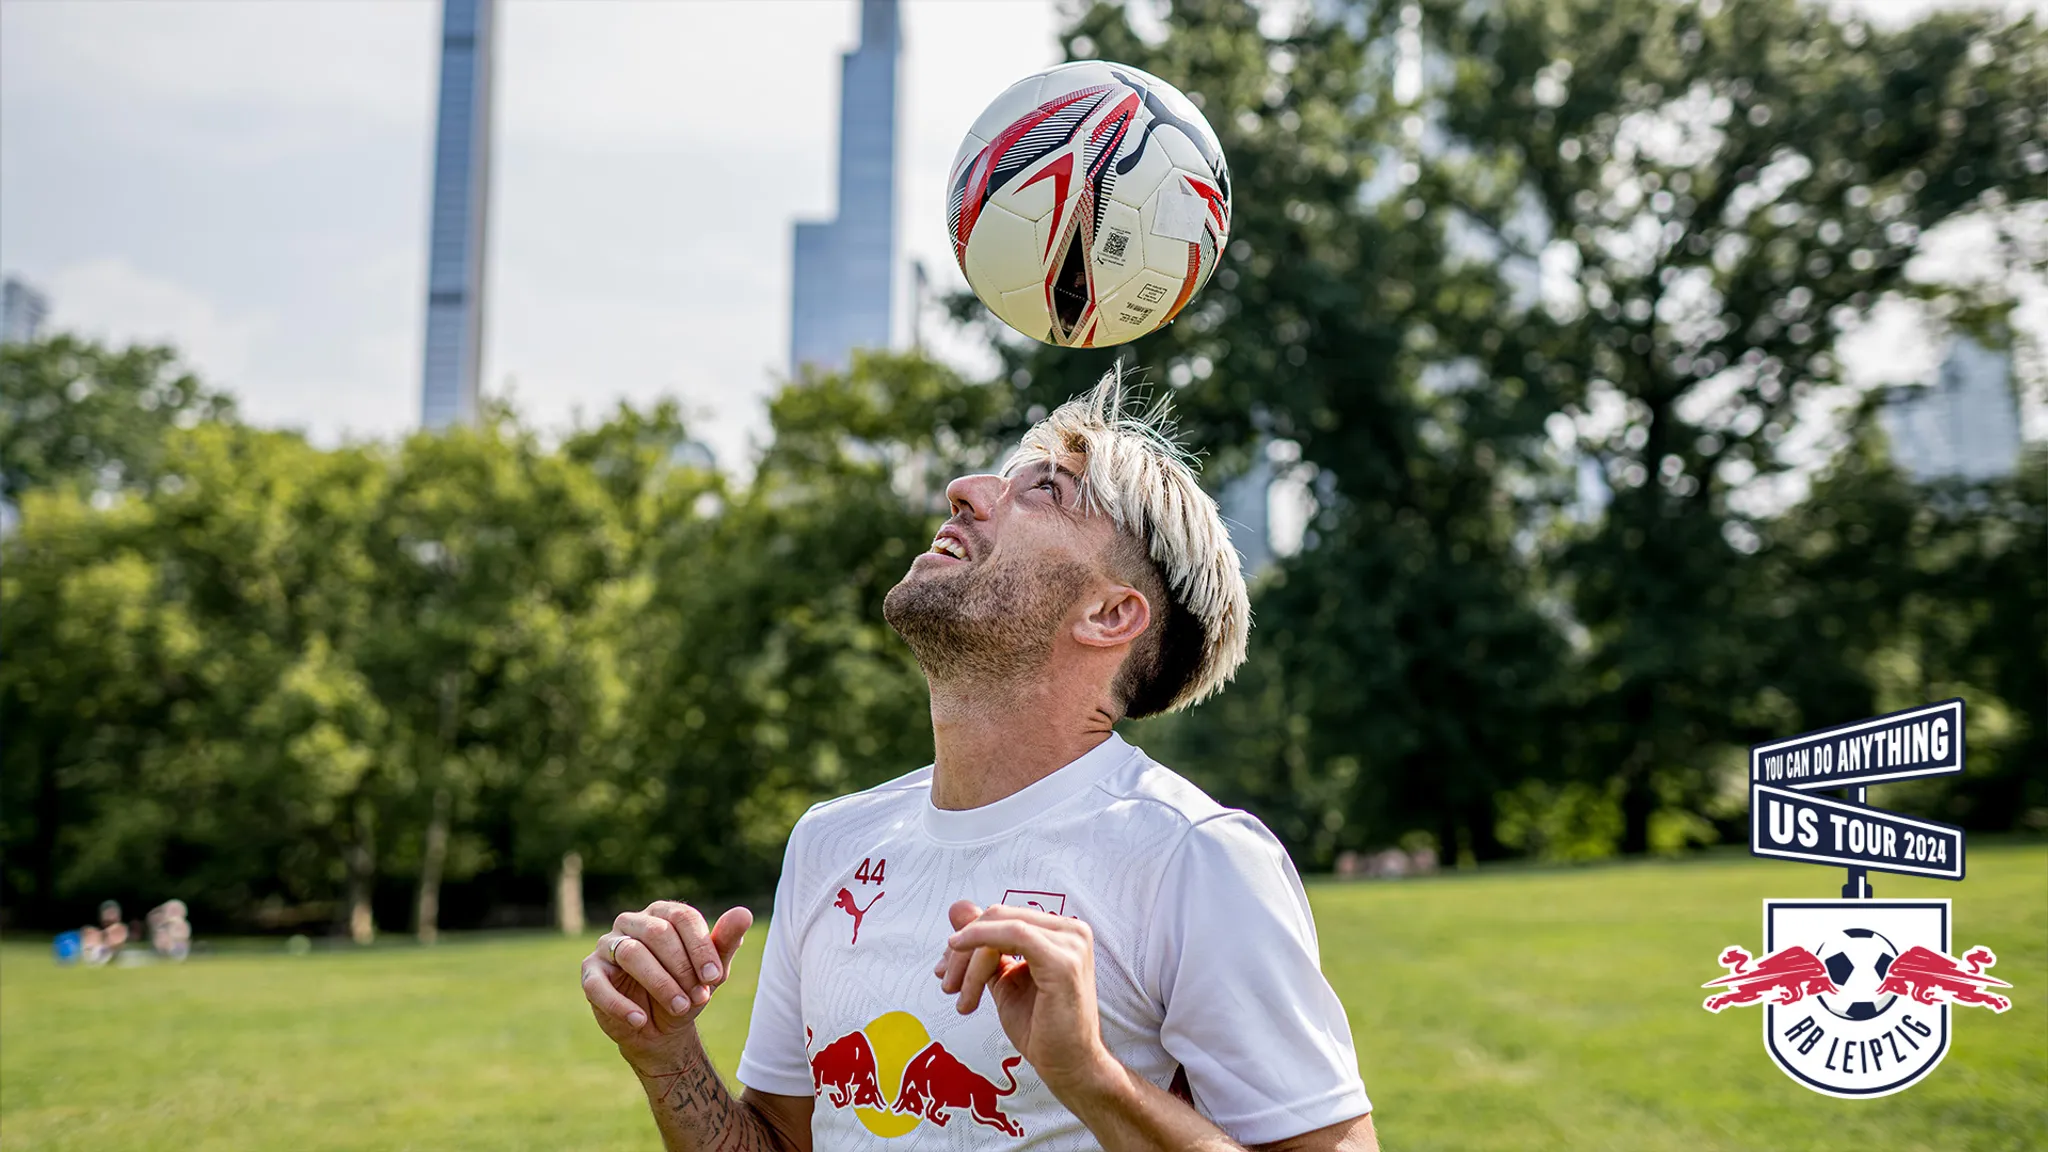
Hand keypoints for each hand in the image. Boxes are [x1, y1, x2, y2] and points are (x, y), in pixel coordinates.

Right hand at [582, 900, 752, 1071]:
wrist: (662, 1029)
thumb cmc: (687, 989)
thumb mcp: (711, 972)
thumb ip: (725, 942)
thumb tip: (744, 913)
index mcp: (662, 914)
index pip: (682, 917)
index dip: (700, 947)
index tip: (715, 978)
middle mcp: (632, 923)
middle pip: (657, 933)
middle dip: (682, 967)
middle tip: (700, 997)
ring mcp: (607, 946)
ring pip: (631, 953)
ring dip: (660, 984)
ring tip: (680, 1009)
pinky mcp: (591, 974)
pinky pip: (598, 985)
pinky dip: (619, 1004)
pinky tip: (640, 1020)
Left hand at [933, 900, 1115, 1097]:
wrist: (1068, 1065)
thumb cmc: (1042, 1028)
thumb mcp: (1003, 979)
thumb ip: (985, 945)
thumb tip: (958, 909)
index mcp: (1060, 933)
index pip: (1003, 918)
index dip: (968, 936)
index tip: (945, 967)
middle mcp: (1070, 931)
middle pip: (999, 917)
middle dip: (963, 949)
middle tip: (946, 982)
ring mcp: (1071, 943)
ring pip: (1001, 927)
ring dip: (969, 961)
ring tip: (960, 996)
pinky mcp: (1064, 961)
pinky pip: (1015, 934)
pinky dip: (981, 941)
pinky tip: (963, 962)